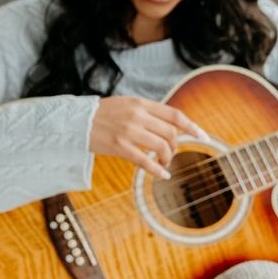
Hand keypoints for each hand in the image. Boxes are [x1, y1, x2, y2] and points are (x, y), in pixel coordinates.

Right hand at [89, 96, 206, 178]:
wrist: (75, 121)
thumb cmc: (102, 114)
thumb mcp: (126, 104)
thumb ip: (147, 112)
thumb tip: (170, 125)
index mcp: (141, 103)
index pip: (174, 114)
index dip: (192, 126)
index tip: (203, 136)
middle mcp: (137, 115)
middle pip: (171, 133)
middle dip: (176, 146)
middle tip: (170, 154)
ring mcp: (128, 131)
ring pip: (161, 147)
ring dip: (167, 158)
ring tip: (164, 163)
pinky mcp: (119, 146)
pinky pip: (145, 161)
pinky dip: (158, 170)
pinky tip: (163, 175)